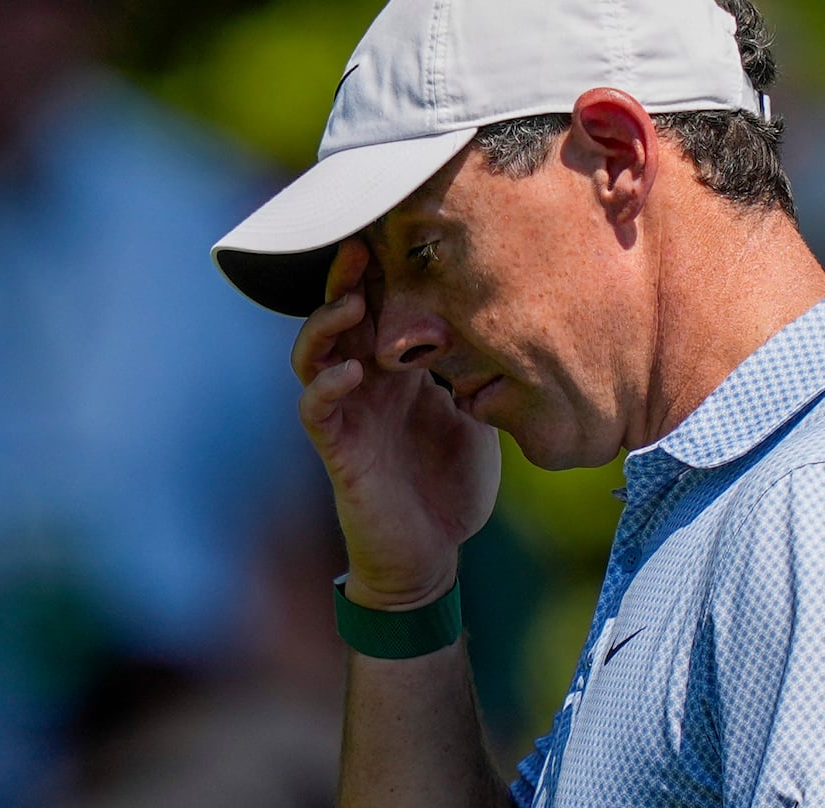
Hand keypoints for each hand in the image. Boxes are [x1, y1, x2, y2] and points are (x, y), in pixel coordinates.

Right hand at [294, 239, 499, 612]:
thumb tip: (510, 329)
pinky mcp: (337, 449)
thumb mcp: (479, 416)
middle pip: (340, 315)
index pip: (379, 306)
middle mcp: (364, 383)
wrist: (430, 556)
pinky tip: (351, 374)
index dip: (382, 271)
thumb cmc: (450, 486)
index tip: (401, 234)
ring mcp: (346, 413)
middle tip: (361, 245)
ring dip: (326, 324)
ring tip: (350, 305)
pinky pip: (316, 408)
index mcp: (395, 369)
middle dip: (345, 278)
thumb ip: (479, 372)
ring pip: (313, 353)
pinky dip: (328, 387)